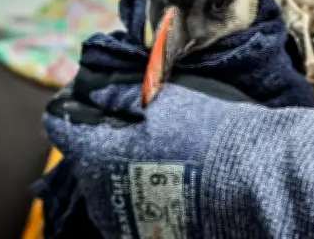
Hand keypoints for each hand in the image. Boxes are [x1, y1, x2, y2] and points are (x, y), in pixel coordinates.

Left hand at [45, 79, 313, 238]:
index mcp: (98, 154)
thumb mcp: (165, 101)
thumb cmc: (207, 133)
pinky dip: (138, 188)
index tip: (92, 92)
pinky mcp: (146, 234)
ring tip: (156, 148)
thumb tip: (93, 89)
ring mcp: (122, 219)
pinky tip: (167, 175)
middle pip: (85, 155)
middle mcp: (99, 192)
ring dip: (119, 162)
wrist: (251, 180)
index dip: (73, 103)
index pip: (62, 124)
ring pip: (105, 182)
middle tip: (135, 117)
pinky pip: (128, 204)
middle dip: (102, 134)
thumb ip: (122, 96)